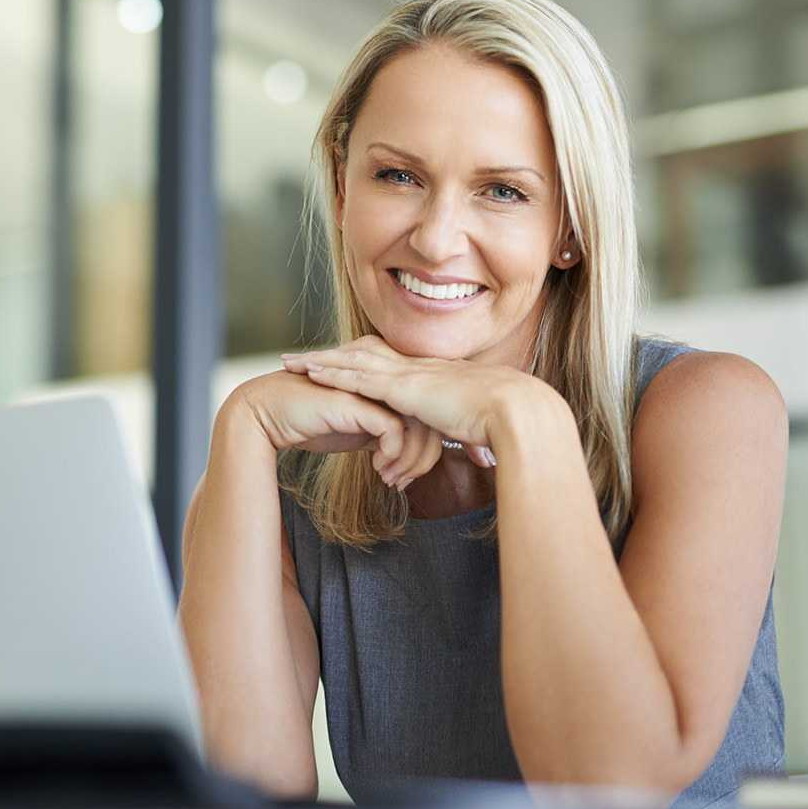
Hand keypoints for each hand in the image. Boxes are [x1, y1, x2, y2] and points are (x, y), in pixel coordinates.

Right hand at [227, 368, 443, 488]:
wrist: (269, 416)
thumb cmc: (310, 422)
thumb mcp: (356, 431)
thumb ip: (380, 433)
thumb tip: (401, 450)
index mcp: (385, 386)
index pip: (426, 415)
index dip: (424, 448)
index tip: (408, 476)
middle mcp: (383, 383)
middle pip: (429, 419)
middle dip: (423, 457)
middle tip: (404, 482)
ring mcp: (371, 389)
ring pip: (417, 425)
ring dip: (409, 461)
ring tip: (391, 479)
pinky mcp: (357, 402)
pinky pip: (394, 431)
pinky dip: (393, 456)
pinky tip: (378, 469)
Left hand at [281, 336, 537, 468]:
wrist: (517, 411)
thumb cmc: (508, 423)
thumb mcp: (484, 429)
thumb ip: (475, 436)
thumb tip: (484, 454)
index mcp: (434, 377)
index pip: (388, 366)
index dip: (360, 363)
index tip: (337, 364)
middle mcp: (419, 369)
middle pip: (364, 354)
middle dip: (330, 356)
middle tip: (299, 358)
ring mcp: (410, 374)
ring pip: (354, 361)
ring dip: (320, 361)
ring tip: (290, 362)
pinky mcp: (404, 387)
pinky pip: (359, 376)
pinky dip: (332, 373)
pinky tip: (310, 373)